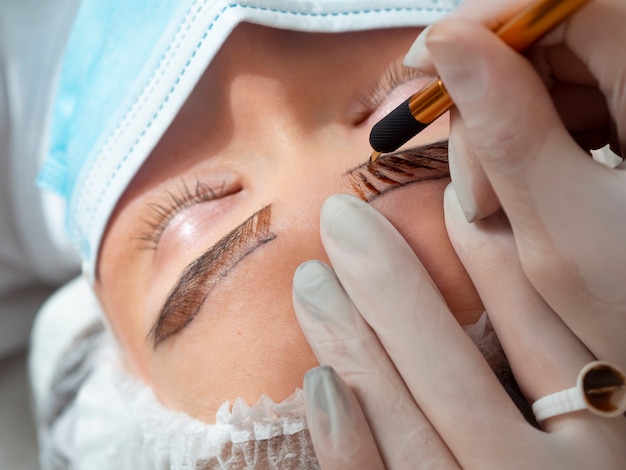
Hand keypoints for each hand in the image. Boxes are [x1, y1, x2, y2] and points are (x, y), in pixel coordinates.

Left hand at [293, 194, 625, 468]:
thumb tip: (485, 230)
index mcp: (608, 448)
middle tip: (340, 219)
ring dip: (356, 348)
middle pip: (458, 382)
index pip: (549, 341)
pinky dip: (350, 448)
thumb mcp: (589, 420)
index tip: (445, 200)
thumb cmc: (564, 466)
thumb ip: (547, 342)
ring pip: (414, 436)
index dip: (494, 264)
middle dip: (392, 290)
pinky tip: (320, 385)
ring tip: (311, 278)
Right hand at [404, 0, 625, 371]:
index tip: (423, 64)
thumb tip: (448, 44)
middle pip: (554, 44)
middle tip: (474, 190)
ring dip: (504, 135)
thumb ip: (506, 131)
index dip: (486, 24)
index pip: (566, 6)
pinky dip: (528, 145)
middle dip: (489, 105)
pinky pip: (568, 108)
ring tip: (495, 207)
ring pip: (554, 79)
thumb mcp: (561, 229)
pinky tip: (518, 194)